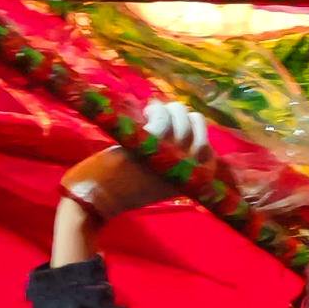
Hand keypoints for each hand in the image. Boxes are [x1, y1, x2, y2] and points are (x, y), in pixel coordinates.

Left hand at [53, 103, 209, 263]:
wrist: (98, 197)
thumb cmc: (127, 187)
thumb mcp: (161, 182)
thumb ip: (177, 164)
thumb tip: (188, 131)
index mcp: (188, 180)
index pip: (210, 153)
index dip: (200, 135)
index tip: (184, 128)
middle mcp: (185, 170)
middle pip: (199, 131)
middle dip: (185, 116)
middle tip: (167, 114)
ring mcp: (169, 158)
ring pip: (183, 120)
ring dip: (169, 110)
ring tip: (152, 112)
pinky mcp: (151, 146)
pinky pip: (163, 119)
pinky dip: (156, 111)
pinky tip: (145, 113)